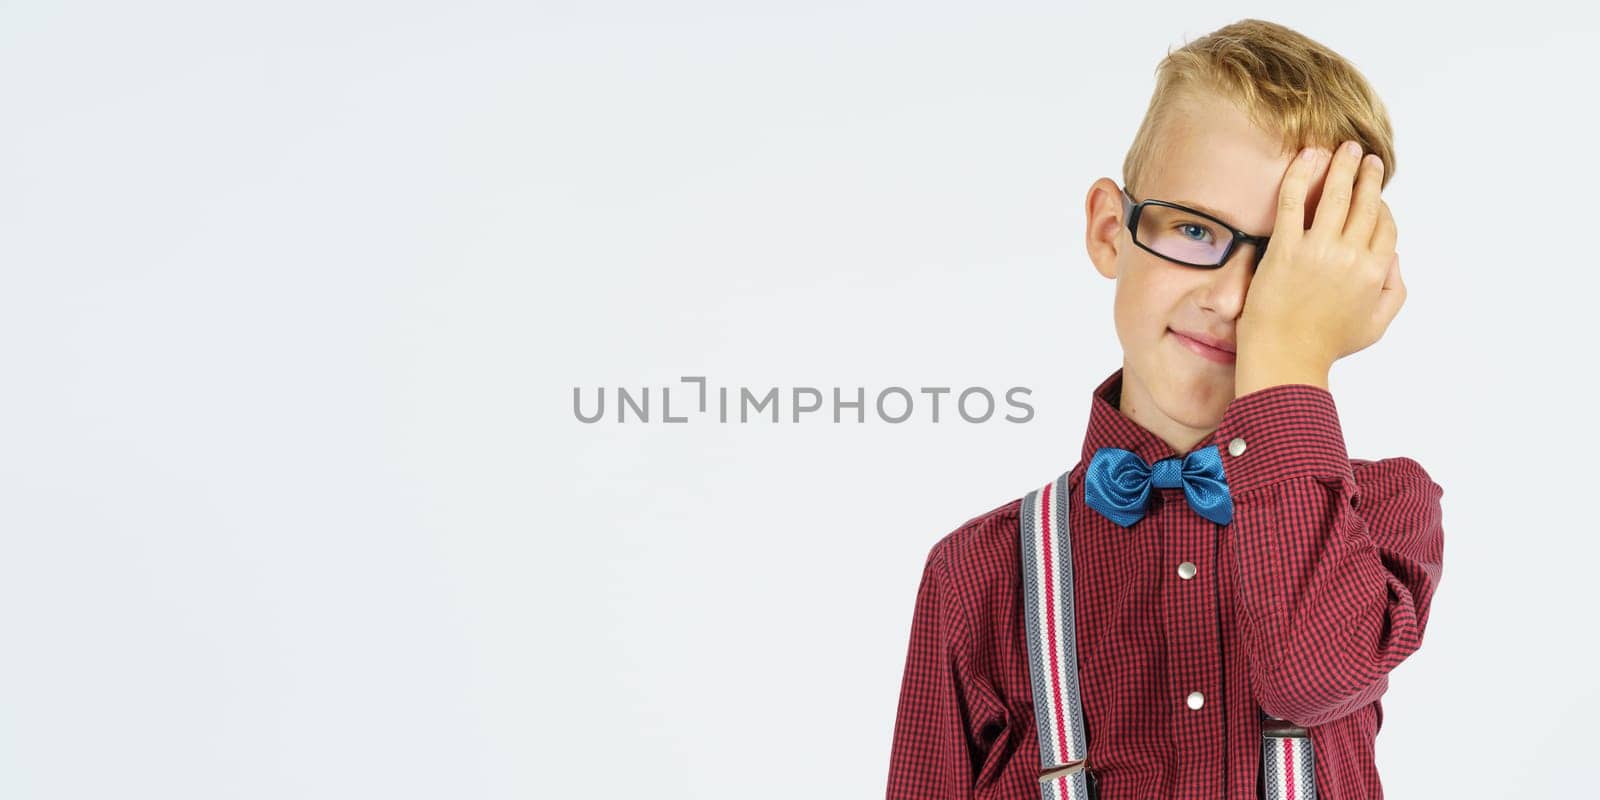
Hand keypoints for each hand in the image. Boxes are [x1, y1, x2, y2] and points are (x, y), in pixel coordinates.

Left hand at [1234, 140, 1405, 394]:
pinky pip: (1293, 201)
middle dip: (1367, 175)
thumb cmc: (1327, 345)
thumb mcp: (1376, 324)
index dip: (1381, 204)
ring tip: (1344, 148)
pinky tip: (1308, 156)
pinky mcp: (1285, 248)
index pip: (1385, 224)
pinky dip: (1301, 174)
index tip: (1374, 191)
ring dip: (1342, 165)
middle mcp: (1351, 256)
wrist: (1285, 358)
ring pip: (1335, 194)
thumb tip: (1393, 256)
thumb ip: (1394, 289)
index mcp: (1376, 272)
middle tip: (1364, 157)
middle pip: (1365, 202)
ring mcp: (1318, 250)